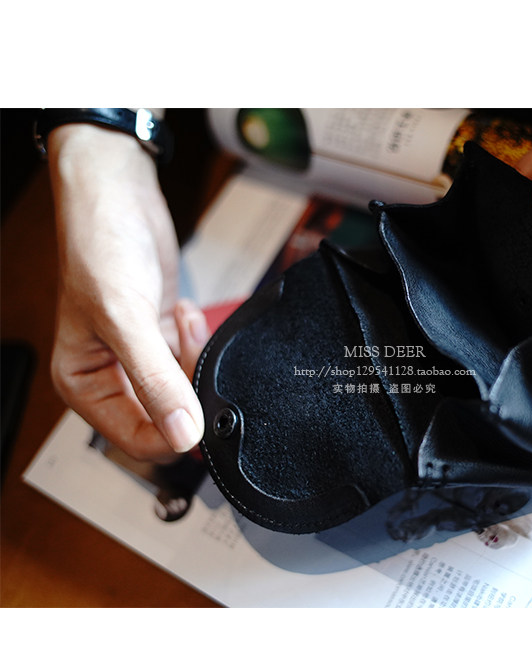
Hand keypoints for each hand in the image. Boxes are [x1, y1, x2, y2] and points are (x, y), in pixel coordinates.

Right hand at [48, 124, 207, 461]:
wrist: (117, 198)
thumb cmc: (99, 248)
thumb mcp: (126, 319)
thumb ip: (157, 380)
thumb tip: (184, 434)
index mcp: (84, 385)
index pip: (136, 441)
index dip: (174, 434)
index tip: (203, 412)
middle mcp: (110, 377)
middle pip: (166, 417)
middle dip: (189, 389)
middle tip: (191, 352)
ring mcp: (139, 358)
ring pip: (184, 389)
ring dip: (194, 359)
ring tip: (184, 322)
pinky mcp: (161, 337)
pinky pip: (190, 358)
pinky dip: (196, 339)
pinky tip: (184, 312)